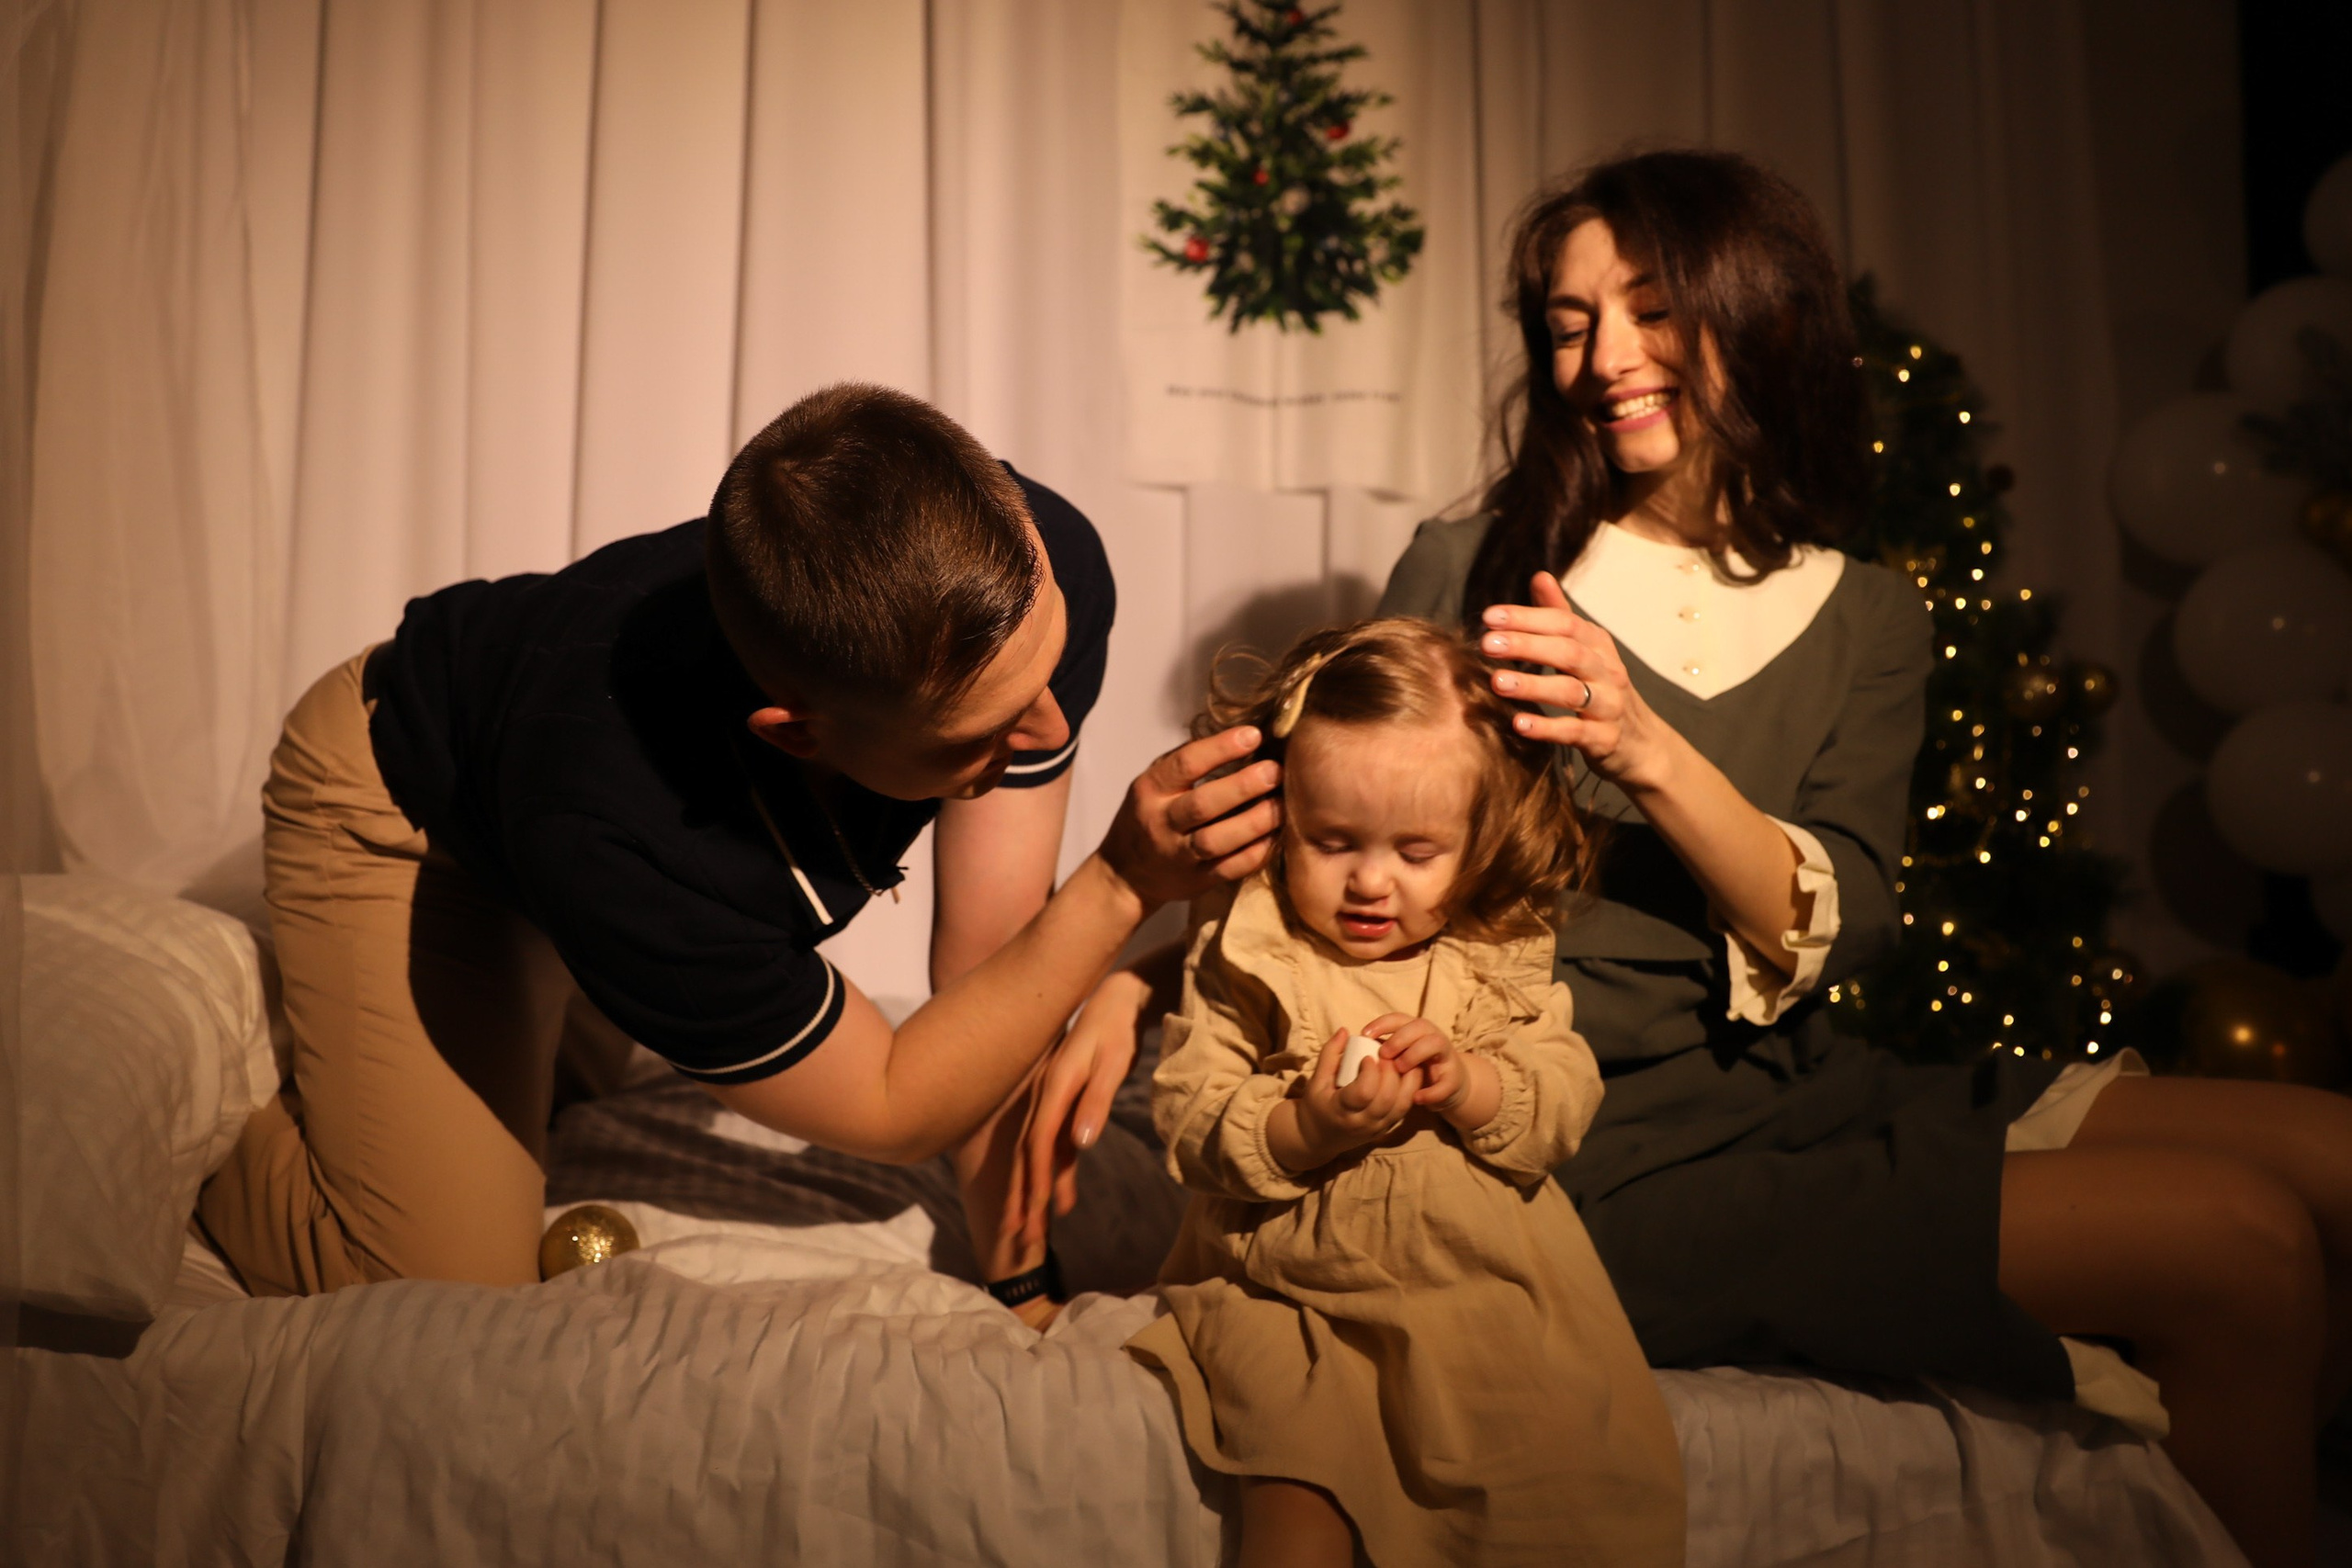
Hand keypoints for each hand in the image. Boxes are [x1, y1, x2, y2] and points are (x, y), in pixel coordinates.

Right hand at [1011, 969, 1147, 1248]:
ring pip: (1035, 1154)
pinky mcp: (1061, 1105)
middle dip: (1023, 1199)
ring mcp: (1050, 1102)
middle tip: (1020, 1240)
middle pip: (1027, 1156)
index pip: (1038, 1145)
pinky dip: (1051, 1173)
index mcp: (1054, 1089)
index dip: (1034, 1182)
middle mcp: (1044, 1098)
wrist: (1115, 1001)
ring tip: (1032, 1231)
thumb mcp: (1113, 1062)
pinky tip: (1059, 1198)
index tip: (1032, 1217)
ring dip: (1032, 1192)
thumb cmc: (1117, 1031)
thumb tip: (1080, 1145)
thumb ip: (1097, 1102)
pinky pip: (1051, 1145)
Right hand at [1097, 726, 1281, 909]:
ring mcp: (1178, 856)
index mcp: (1151, 790)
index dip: (1220, 748)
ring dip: (1253, 822)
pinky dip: (1255, 853)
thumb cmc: (1149, 815)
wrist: (1126, 875)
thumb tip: (1239, 736)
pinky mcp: (1196, 881)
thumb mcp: (1154, 783)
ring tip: (1282, 805)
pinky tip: (1274, 836)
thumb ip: (1187, 763)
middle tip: (1275, 772)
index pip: (1185, 764)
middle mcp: (1161, 823)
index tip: (1253, 735)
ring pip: (1216, 841)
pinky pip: (1229, 869)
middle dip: (1243, 786)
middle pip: (1203, 805)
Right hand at [1287, 1027, 1423, 1169]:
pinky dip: (1410, 1089)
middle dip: (1391, 1072)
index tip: (1368, 1057)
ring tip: (1403, 1060)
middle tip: (1388, 1055)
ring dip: (1407, 1080)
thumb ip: (1329, 1054)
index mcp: (1341, 1111)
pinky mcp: (1388, 1128)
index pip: (1363, 1093)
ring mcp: (1377, 1128)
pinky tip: (1407, 1074)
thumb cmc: (1316, 1105)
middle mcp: (1362, 1123)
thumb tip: (1345, 1030)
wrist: (1318, 1137)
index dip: (1370, 1073)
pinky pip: (1405, 1109)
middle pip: (1386, 1098)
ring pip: (1402, 1105)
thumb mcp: (1316, 1081)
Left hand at [1362, 1014, 1464, 1116]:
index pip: (1399, 1018)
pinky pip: (1446, 1082)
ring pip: (1436, 1043)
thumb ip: (1381, 1049)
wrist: (1450, 1085)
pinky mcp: (1454, 1079)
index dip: (1383, 1024)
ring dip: (1415, 1054)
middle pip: (1419, 1025)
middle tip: (1383, 1054)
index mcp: (1415, 1031)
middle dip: (1399, 1038)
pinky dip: (1431, 1092)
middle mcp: (1432, 1037)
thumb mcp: (1398, 1055)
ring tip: (1400, 1069)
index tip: (1364, 1034)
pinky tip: (1416, 1099)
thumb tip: (1352, 1044)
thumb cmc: (1415, 1067)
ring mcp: (1445, 1056)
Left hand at [1478, 572, 1670, 792]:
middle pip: (1568, 652)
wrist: (1641, 744)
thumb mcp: (1586, 650)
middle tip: (1487, 644)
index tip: (1490, 617)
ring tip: (1496, 682)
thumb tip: (1539, 575)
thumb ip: (1559, 616)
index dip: (1528, 618)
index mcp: (1598, 645)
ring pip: (1571, 692)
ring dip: (1532, 686)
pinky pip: (1575, 732)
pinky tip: (1519, 724)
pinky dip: (1547, 728)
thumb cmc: (1601, 689)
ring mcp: (1608, 706)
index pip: (1565, 624)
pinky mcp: (1604, 739)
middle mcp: (1607, 671)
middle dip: (1526, 645)